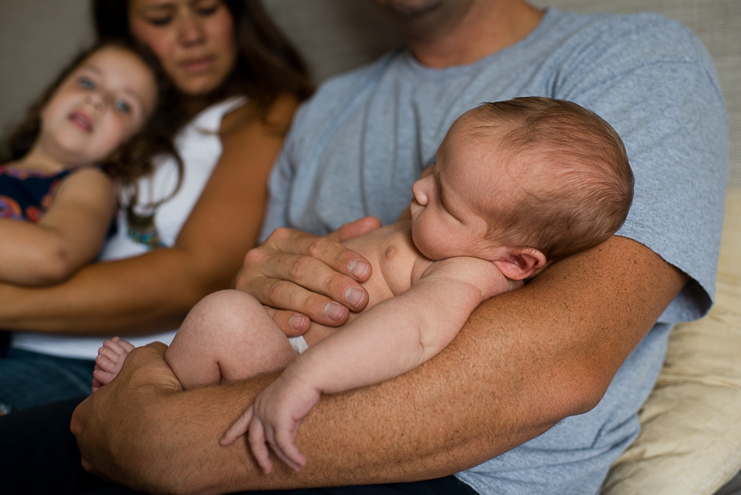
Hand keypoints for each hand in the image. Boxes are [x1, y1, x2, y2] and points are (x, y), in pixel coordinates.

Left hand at [72, 342, 181, 484]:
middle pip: (109, 427)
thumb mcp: (147, 356)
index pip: (101, 401)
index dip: (124, 392)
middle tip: (154, 408)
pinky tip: (169, 441)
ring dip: (139, 439)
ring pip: (122, 449)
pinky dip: (152, 454)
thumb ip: (146, 353)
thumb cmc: (152, 393)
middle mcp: (87, 447)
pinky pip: (140, 464)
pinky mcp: (130, 484)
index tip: (143, 389)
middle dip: (128, 418)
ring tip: (166, 425)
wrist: (172, 435)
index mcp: (83, 415)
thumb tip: (155, 351)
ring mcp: (106, 469)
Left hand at [221, 375, 319, 473]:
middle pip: (254, 440)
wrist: (307, 375)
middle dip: (260, 457)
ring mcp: (268, 416)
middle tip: (266, 470)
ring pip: (274, 445)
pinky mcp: (279, 421)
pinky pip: (285, 444)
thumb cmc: (301, 385)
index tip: (223, 442)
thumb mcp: (288, 406)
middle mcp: (260, 410)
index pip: (242, 420)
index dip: (233, 432)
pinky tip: (300, 461)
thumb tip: (288, 439)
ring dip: (286, 458)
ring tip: (296, 467)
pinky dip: (293, 455)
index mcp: (259, 403)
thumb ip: (284, 422)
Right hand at [235, 216, 380, 334]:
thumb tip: (374, 222)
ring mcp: (250, 282)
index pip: (316, 246)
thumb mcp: (317, 255)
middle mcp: (263, 257)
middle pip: (301, 268)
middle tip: (358, 299)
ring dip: (313, 304)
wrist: (253, 297)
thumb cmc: (296, 276)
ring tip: (339, 315)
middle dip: (332, 284)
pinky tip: (304, 326)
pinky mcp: (244, 308)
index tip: (365, 272)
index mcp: (284, 239)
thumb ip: (343, 240)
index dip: (342, 258)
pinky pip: (264, 315)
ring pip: (283, 291)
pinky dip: (284, 321)